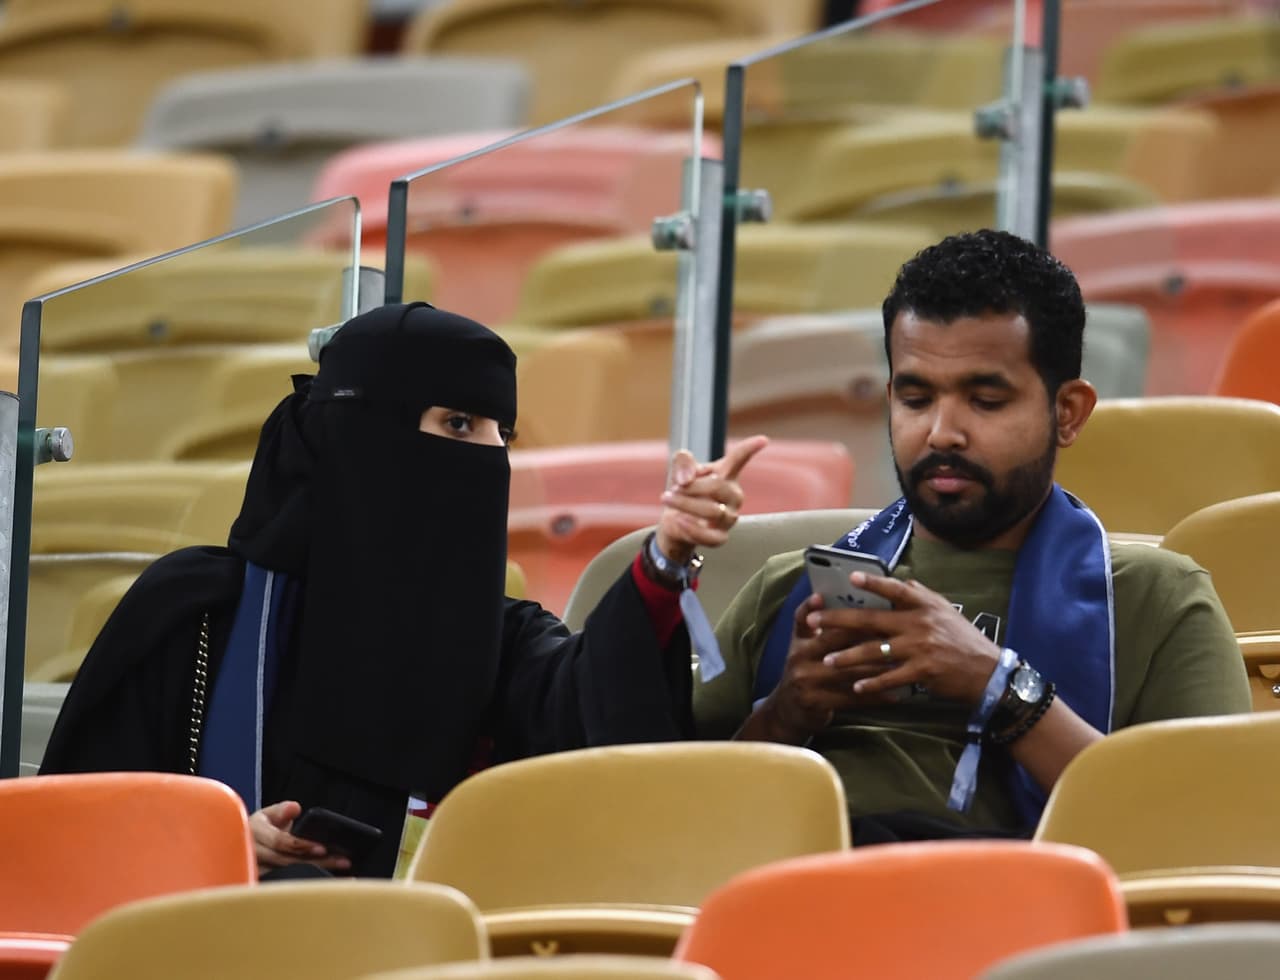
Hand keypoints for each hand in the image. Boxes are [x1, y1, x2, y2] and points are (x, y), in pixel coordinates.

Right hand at [249, 800, 350, 874]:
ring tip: (339, 867)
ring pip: (288, 874)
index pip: (280, 842)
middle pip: (288, 861)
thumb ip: (282, 810)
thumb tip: (294, 808)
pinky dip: (307, 880)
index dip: (302, 845)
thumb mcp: (270, 814)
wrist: (246, 844)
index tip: (322, 848)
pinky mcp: (263, 881)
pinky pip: (287, 882)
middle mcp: (253, 853)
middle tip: (340, 860)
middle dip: (315, 861)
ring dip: (315, 871)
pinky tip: (325, 879)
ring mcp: (256, 870)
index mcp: (255, 832)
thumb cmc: (261, 828)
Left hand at [656, 435, 768, 564]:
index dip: (749, 449)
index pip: (739, 459)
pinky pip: (710, 537)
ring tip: (667, 498)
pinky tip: (678, 520)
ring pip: (712, 511)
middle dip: (690, 487)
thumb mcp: (680, 470)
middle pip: (717, 486)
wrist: (676, 521)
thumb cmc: (684, 491)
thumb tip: (687, 480)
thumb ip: (683, 462)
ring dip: (684, 504)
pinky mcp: (720, 537)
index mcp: (726, 474)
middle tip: (672, 489)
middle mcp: (733, 495)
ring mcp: (729, 517)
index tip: (762, 440)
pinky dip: (691, 528)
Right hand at [750, 594, 895, 743]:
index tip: (828, 596)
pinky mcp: (815, 701)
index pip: (805, 618)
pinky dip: (874, 696)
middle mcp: (799, 657)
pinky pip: (850, 698)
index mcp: (799, 640)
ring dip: (876, 667)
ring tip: (901, 663)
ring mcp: (805, 680)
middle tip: (893, 630)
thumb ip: (816, 626)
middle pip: (833, 640)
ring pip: (847, 670)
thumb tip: (835, 599)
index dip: (815, 606)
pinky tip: (894, 695)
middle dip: (865, 634)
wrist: (788, 711)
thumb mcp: (804, 646)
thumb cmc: (807, 671)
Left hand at [812, 572, 1000, 704]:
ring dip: (848, 656)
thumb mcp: (946, 611)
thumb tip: (903, 580)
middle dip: (838, 620)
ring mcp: (920, 648)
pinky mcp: (923, 672)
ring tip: (827, 659)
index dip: (873, 583)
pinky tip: (855, 686)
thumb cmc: (963, 640)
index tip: (851, 578)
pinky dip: (872, 683)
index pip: (896, 589)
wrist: (988, 673)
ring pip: (875, 651)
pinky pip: (890, 678)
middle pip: (871, 620)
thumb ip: (922, 595)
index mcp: (925, 606)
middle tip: (814, 621)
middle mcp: (920, 623)